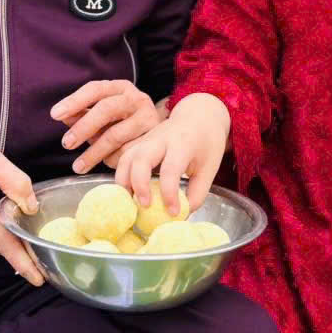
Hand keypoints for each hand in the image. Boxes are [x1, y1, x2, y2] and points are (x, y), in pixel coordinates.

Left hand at [51, 80, 159, 172]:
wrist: (168, 132)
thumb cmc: (126, 121)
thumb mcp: (105, 112)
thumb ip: (83, 112)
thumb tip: (62, 116)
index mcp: (120, 88)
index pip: (95, 89)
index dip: (74, 101)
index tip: (55, 115)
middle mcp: (136, 99)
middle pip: (106, 109)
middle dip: (83, 128)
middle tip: (66, 143)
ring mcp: (148, 118)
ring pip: (116, 135)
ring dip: (94, 152)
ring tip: (78, 165)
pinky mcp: (154, 139)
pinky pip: (127, 153)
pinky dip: (112, 160)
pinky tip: (104, 163)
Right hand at [115, 93, 230, 213]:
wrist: (198, 115)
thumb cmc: (205, 144)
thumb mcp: (209, 168)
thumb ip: (197, 193)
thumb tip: (180, 217)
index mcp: (183, 143)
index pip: (171, 168)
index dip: (170, 193)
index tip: (174, 212)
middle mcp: (161, 139)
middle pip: (140, 158)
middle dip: (139, 184)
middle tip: (144, 206)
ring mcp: (146, 140)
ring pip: (126, 158)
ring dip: (124, 182)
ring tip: (130, 203)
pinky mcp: (138, 144)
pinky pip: (124, 160)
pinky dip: (122, 178)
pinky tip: (128, 194)